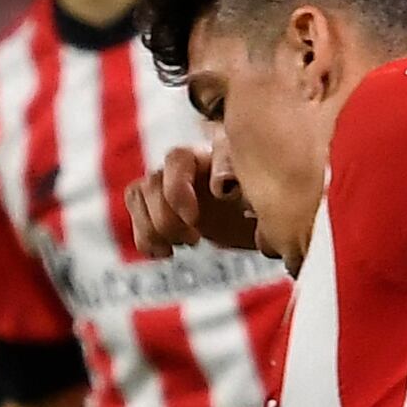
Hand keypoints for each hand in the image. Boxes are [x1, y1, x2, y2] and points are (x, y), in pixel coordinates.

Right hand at [123, 144, 262, 259]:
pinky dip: (144, 236)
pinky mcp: (163, 205)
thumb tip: (219, 185)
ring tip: (183, 245)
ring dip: (154, 227)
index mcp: (211, 153)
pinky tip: (165, 253)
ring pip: (139, 193)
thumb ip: (242, 179)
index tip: (194, 221)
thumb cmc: (269, 201)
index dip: (177, 192)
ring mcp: (172, 182)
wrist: (270, 220)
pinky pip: (136, 209)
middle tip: (193, 240)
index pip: (177, 159)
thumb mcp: (263, 190)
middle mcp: (188, 163)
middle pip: (153, 181)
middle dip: (167, 218)